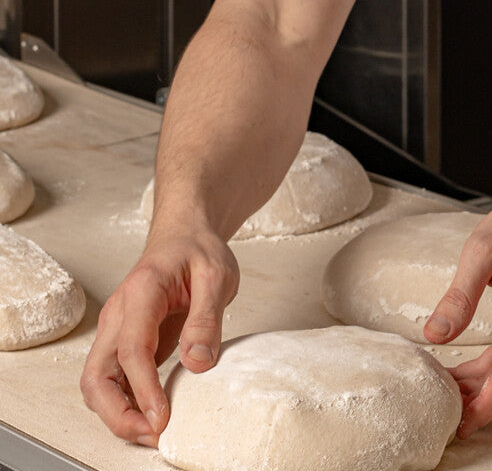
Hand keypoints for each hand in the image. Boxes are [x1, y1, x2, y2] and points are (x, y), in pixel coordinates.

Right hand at [79, 230, 239, 444]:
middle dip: (117, 414)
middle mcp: (119, 314)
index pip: (132, 348)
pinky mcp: (123, 341)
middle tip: (152, 435)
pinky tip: (149, 415)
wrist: (184, 235)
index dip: (144, 388)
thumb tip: (197, 362)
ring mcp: (116, 329)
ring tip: (152, 432)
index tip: (161, 417)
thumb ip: (207, 318)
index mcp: (142, 291)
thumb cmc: (198, 250)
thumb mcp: (217, 275)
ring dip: (117, 414)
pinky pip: (113, 379)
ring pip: (98, 383)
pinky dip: (124, 403)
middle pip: (97, 375)